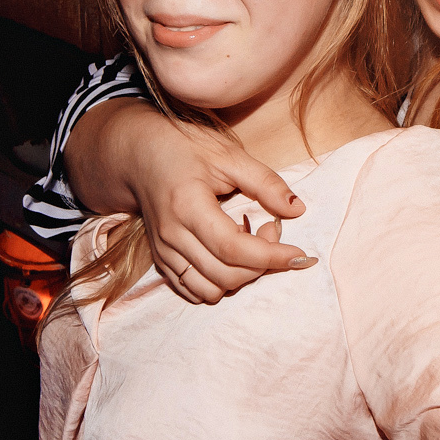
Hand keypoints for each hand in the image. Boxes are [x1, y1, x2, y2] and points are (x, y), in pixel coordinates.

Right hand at [117, 108, 314, 303]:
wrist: (140, 156)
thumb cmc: (185, 149)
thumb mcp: (228, 155)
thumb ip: (265, 182)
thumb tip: (297, 209)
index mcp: (187, 206)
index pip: (233, 248)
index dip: (270, 256)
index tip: (299, 254)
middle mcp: (171, 236)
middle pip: (225, 274)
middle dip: (261, 264)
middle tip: (273, 231)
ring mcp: (163, 252)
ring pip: (210, 289)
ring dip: (241, 276)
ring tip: (250, 244)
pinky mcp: (162, 261)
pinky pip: (194, 290)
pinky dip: (220, 282)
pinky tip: (230, 256)